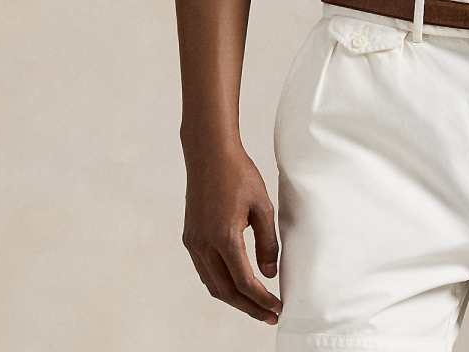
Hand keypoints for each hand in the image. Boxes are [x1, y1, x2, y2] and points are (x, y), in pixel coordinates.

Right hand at [182, 145, 281, 324]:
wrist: (209, 153)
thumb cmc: (239, 174)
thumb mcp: (262, 205)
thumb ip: (267, 242)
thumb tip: (269, 274)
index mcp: (224, 238)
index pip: (244, 282)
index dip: (262, 300)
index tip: (278, 308)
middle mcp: (204, 245)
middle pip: (226, 291)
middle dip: (249, 308)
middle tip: (270, 315)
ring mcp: (194, 243)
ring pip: (213, 284)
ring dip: (234, 298)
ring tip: (255, 304)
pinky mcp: (190, 237)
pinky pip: (205, 271)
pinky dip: (221, 283)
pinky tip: (236, 283)